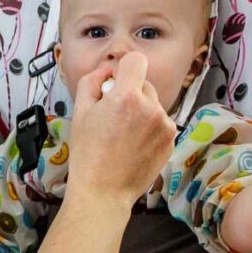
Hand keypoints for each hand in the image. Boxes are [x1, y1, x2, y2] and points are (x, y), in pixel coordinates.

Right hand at [68, 52, 175, 201]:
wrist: (104, 191)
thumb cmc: (88, 155)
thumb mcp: (80, 112)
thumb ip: (92, 82)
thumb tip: (106, 70)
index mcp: (126, 98)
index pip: (136, 61)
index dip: (123, 69)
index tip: (114, 82)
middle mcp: (151, 108)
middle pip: (144, 83)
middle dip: (129, 93)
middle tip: (112, 116)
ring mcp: (164, 125)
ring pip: (152, 104)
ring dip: (140, 111)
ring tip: (122, 134)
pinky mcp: (171, 140)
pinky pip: (160, 122)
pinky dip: (148, 128)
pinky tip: (132, 144)